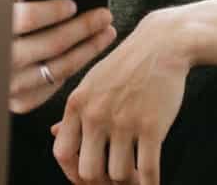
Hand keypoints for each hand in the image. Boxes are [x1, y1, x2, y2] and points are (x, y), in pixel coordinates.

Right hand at [2, 0, 115, 113]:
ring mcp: (11, 86)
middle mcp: (2, 62)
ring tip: (104, 33)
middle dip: (83, 27)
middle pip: (52, 44)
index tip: (73, 4)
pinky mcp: (19, 102)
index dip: (53, 10)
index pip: (28, 19)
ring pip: (60, 68)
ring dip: (88, 49)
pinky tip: (84, 54)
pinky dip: (72, 68)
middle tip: (104, 15)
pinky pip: (54, 85)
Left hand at [50, 9, 192, 184]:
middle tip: (114, 180)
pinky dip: (150, 184)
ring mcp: (124, 122)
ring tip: (135, 177)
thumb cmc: (125, 66)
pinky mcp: (152, 127)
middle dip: (102, 182)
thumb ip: (73, 112)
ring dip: (128, 181)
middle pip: (88, 171)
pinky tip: (152, 184)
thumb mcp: (91, 83)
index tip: (87, 177)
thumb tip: (54, 134)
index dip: (72, 173)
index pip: (62, 153)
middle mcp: (96, 115)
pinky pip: (147, 171)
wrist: (162, 45)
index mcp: (77, 105)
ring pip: (118, 175)